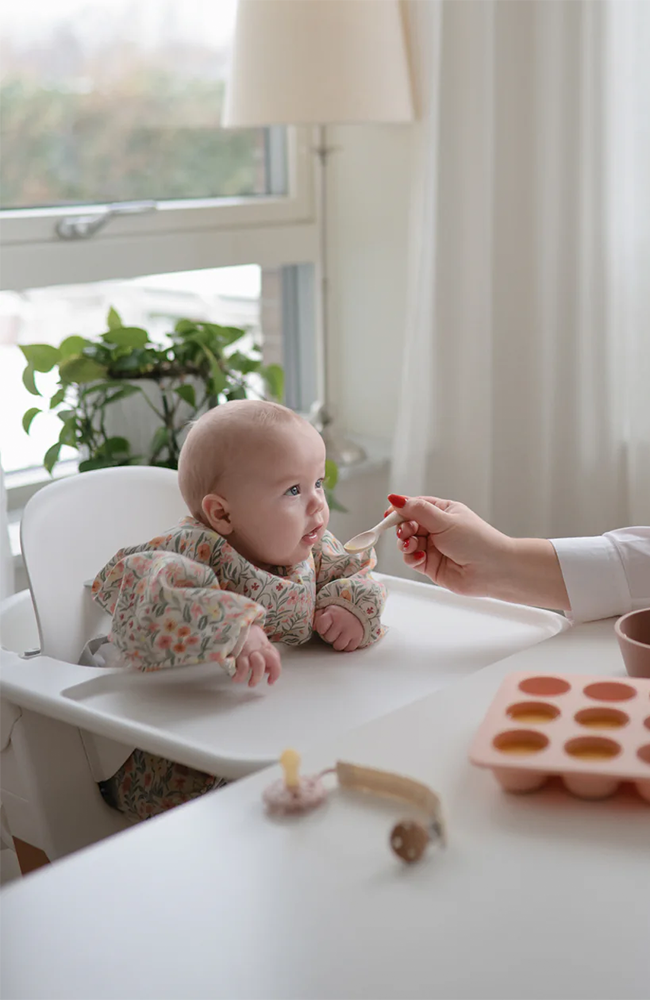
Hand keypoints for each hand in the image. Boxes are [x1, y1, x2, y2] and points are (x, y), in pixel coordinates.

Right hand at [233, 625, 281, 686]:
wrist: (228, 624)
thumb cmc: (241, 632)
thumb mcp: (256, 637)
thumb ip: (262, 649)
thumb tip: (267, 668)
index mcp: (264, 644)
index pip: (276, 657)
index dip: (276, 671)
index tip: (271, 680)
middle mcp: (259, 647)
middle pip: (272, 660)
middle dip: (272, 673)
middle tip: (265, 682)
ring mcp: (249, 650)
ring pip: (259, 664)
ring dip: (256, 677)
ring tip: (250, 684)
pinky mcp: (238, 653)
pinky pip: (243, 668)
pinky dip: (240, 676)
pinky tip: (236, 678)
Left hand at [314, 606, 363, 651]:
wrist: (358, 612)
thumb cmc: (338, 613)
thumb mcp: (326, 610)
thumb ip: (317, 617)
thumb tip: (314, 628)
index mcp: (332, 614)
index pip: (321, 628)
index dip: (322, 629)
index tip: (325, 626)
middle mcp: (342, 622)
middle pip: (328, 639)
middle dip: (330, 636)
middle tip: (334, 630)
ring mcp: (351, 630)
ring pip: (338, 646)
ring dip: (338, 643)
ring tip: (340, 635)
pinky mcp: (358, 637)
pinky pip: (348, 649)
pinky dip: (347, 645)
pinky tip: (347, 638)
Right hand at [387, 494, 568, 609]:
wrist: (494, 570)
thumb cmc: (477, 541)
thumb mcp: (445, 520)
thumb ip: (417, 511)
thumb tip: (395, 498)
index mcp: (442, 512)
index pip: (414, 506)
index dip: (400, 509)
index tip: (388, 513)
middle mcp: (437, 529)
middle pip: (407, 524)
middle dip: (402, 528)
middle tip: (406, 532)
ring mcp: (433, 547)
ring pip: (406, 543)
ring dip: (405, 544)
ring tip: (413, 545)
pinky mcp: (430, 565)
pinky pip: (412, 559)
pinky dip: (412, 558)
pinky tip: (420, 558)